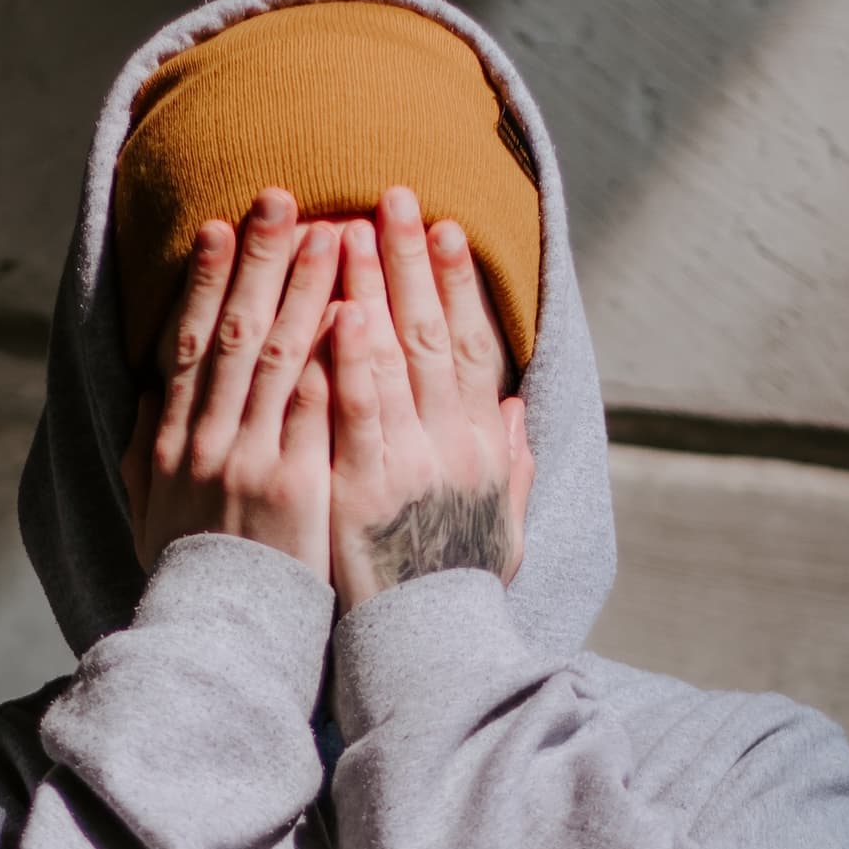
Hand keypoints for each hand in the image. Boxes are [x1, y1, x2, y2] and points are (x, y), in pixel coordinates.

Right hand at [120, 189, 338, 580]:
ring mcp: (249, 461)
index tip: (219, 226)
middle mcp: (205, 440)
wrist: (218, 641)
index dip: (202, 280)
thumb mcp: (148, 509)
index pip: (187, 341)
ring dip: (304, 289)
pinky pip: (315, 410)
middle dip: (259, 261)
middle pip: (234, 331)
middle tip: (282, 199)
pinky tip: (351, 311)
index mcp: (170, 439)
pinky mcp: (295, 487)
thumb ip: (145, 447)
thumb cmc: (191, 574)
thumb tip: (147, 389)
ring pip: (278, 357)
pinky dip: (329, 358)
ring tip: (330, 233)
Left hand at [328, 187, 533, 611]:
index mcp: (482, 444)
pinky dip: (349, 358)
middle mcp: (453, 444)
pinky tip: (335, 311)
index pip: (471, 345)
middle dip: (409, 259)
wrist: (425, 652)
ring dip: (370, 288)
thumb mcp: (499, 525)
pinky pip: (353, 412)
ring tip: (349, 227)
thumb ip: (509, 464)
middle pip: (430, 333)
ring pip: (390, 358)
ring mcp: (409, 464)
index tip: (444, 229)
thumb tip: (514, 409)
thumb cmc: (451, 585)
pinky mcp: (363, 490)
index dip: (457, 284)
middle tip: (392, 196)